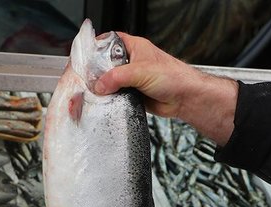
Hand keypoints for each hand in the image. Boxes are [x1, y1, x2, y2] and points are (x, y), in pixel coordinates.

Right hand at [94, 33, 238, 145]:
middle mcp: (131, 61)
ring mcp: (131, 78)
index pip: (109, 41)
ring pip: (110, 81)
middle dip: (97, 72)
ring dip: (104, 88)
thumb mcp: (140, 71)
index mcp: (134, 47)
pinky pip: (116, 95)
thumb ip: (117, 77)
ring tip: (97, 91)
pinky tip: (107, 101)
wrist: (185, 98)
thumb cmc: (173, 77)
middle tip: (89, 79)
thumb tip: (99, 85)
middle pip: (106, 64)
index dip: (97, 47)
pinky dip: (111, 99)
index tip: (85, 57)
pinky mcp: (132, 93)